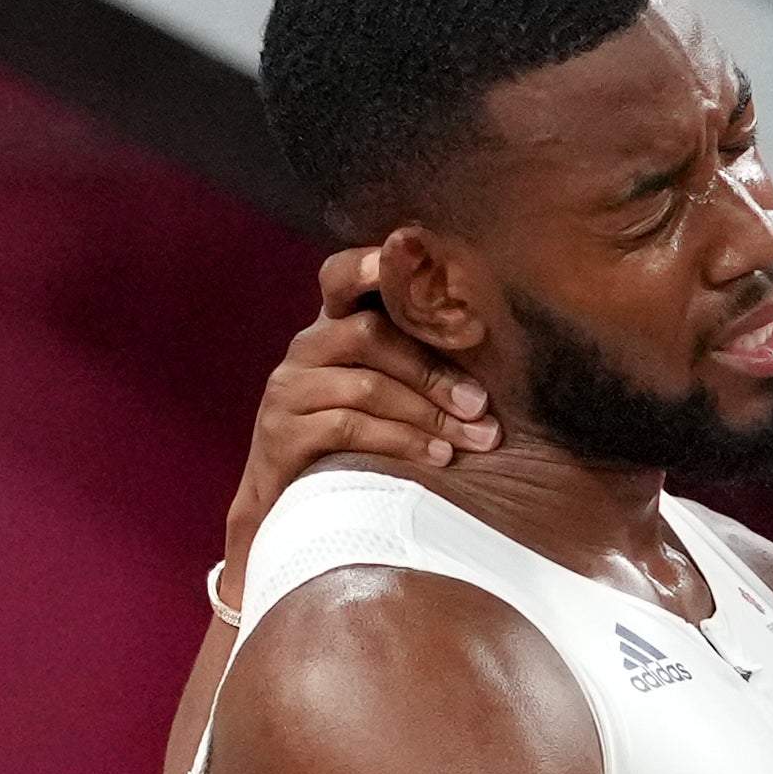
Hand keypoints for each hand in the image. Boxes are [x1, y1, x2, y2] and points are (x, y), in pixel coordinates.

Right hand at [219, 249, 496, 596]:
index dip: (373, 264)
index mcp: (333, 328)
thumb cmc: (358, 452)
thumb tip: (492, 340)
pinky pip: (348, 426)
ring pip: (366, 385)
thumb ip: (421, 360)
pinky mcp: (280, 434)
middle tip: (482, 404)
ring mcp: (288, 390)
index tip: (415, 254)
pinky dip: (399, 440)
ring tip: (471, 437)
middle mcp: (305, 350)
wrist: (291, 519)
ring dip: (427, 412)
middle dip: (433, 370)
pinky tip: (435, 457)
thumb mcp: (389, 396)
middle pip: (369, 333)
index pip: (341, 276)